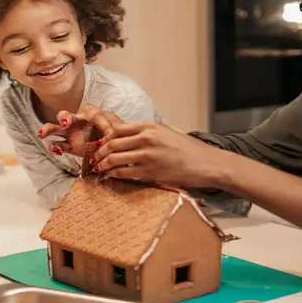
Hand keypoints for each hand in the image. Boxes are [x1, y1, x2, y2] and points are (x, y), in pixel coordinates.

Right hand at [37, 104, 116, 157]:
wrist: (113, 149)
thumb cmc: (115, 134)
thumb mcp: (117, 129)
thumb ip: (112, 128)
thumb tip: (110, 133)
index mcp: (90, 114)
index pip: (89, 111)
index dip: (97, 118)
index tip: (106, 129)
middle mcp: (78, 122)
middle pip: (64, 115)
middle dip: (63, 117)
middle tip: (65, 122)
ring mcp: (71, 134)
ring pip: (55, 129)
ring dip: (48, 129)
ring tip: (42, 133)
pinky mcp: (70, 147)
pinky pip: (59, 145)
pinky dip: (55, 147)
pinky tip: (54, 148)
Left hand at [92, 122, 227, 188]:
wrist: (206, 163)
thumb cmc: (187, 149)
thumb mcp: (166, 132)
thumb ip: (146, 133)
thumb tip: (124, 135)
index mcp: (150, 126)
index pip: (118, 129)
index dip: (105, 137)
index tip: (100, 144)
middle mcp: (147, 138)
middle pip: (112, 143)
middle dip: (100, 152)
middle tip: (95, 158)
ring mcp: (148, 155)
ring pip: (115, 158)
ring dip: (104, 165)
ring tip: (100, 169)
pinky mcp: (151, 172)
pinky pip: (125, 173)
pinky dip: (114, 175)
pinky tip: (111, 176)